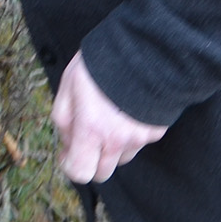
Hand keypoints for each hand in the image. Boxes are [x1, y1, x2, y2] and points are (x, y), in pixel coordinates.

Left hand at [50, 52, 167, 183]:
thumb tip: (66, 145)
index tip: (69, 153)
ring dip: (112, 147)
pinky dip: (131, 134)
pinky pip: (139, 143)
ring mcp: (140, 137)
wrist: (146, 48)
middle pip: (102, 172)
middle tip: (88, 135)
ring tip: (110, 117)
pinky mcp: (157, 131)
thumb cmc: (101, 64)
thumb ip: (63, 121)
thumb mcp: (68, 86)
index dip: (71, 166)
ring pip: (121, 158)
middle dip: (92, 159)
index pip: (80, 173)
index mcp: (91, 129)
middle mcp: (117, 139)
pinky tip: (128, 111)